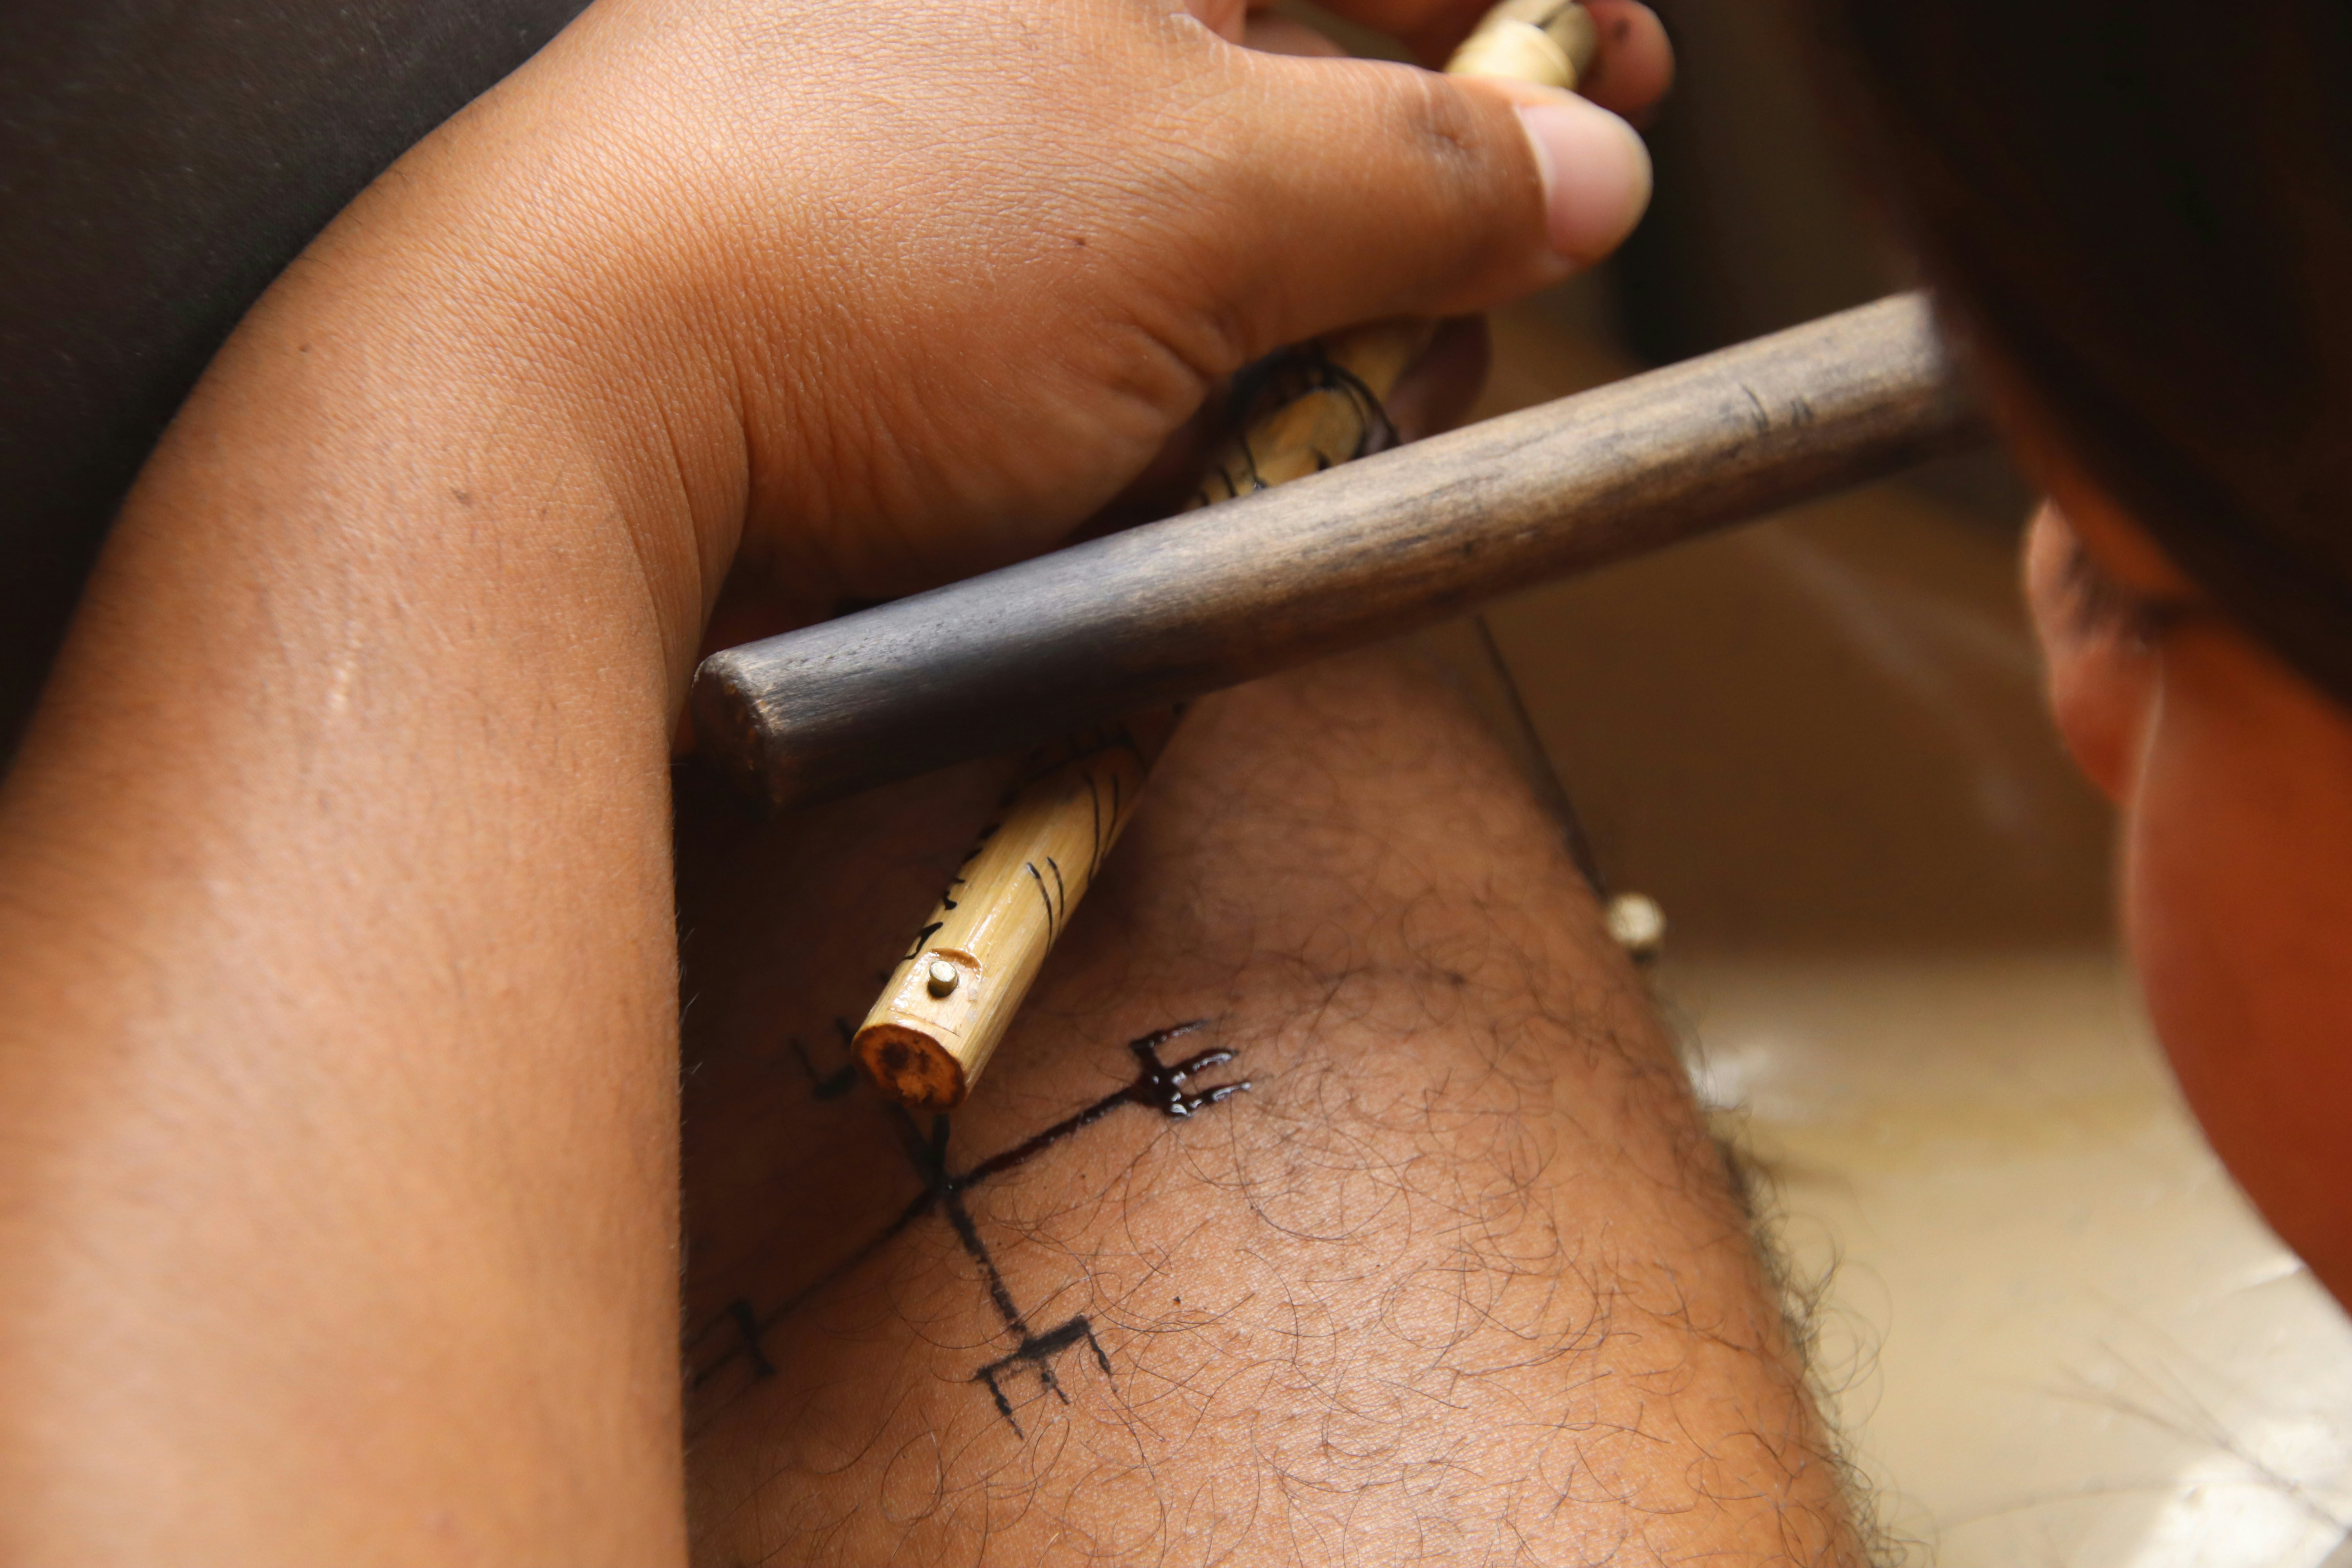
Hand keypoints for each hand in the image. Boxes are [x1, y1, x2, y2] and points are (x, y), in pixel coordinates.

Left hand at [328, 0, 1669, 631]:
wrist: (562, 422)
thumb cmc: (860, 253)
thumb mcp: (1201, 199)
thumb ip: (1423, 175)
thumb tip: (1589, 168)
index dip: (1522, 4)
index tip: (1617, 81)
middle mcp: (1018, 34)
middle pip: (1309, 110)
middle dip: (1406, 239)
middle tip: (1421, 339)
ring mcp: (967, 180)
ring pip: (1222, 263)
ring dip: (1287, 369)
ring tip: (1249, 449)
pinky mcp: (921, 318)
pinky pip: (1116, 360)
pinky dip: (1172, 428)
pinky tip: (1150, 486)